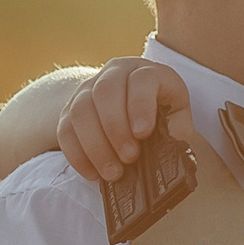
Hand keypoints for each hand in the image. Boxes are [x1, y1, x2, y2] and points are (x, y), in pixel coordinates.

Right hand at [61, 58, 192, 180]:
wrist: (128, 98)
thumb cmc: (159, 107)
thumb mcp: (176, 111)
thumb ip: (179, 124)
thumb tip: (175, 139)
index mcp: (144, 71)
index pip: (140, 80)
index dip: (140, 106)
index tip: (143, 134)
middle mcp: (113, 74)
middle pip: (105, 93)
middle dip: (116, 129)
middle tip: (130, 158)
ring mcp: (86, 89)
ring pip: (80, 111)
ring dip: (95, 146)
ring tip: (113, 173)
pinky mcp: (69, 109)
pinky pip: (64, 130)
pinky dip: (77, 155)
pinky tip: (92, 174)